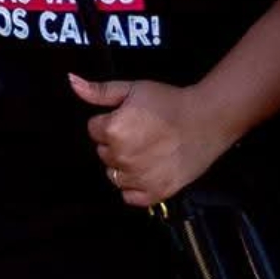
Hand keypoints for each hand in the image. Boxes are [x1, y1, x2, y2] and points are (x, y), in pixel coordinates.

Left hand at [70, 75, 230, 208]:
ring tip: (146, 151)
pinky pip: (130, 196)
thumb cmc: (169, 102)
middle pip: (103, 152)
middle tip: (141, 133)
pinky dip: (135, 187)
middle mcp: (123, 157)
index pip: (93, 129)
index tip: (129, 118)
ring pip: (114, 174)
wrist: (208, 119)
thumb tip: (72, 82)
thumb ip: (99, 91)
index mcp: (113, 130)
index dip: (109, 121)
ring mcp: (140, 177)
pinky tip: (148, 171)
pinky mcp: (157, 192)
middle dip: (116, 143)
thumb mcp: (132, 88)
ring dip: (124, 165)